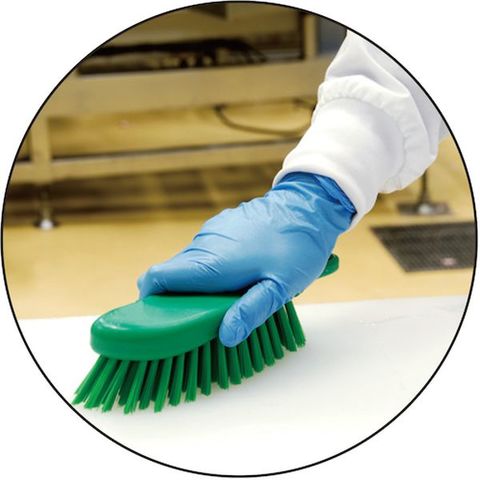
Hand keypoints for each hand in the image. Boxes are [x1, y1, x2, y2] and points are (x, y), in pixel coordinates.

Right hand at [137, 172, 354, 346]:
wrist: (307, 204)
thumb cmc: (296, 248)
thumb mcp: (279, 288)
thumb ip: (250, 312)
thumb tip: (225, 336)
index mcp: (210, 263)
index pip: (155, 279)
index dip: (149, 302)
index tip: (161, 321)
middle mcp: (203, 244)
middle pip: (171, 276)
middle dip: (179, 300)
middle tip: (206, 318)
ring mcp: (211, 232)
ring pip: (189, 264)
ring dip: (198, 284)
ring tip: (230, 295)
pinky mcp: (220, 225)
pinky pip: (204, 251)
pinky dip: (210, 267)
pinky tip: (239, 272)